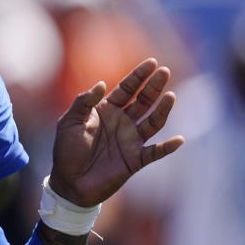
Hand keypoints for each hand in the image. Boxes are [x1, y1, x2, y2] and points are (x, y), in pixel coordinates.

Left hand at [49, 58, 183, 206]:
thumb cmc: (66, 150)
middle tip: (165, 72)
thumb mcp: (69, 122)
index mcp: (106, 111)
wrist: (69, 182)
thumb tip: (102, 84)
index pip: (126, 89)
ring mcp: (130, 140)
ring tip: (171, 96)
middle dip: (154, 86)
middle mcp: (122, 122)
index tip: (152, 63)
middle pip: (143, 101)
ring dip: (163, 110)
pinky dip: (167, 147)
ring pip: (153, 122)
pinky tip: (178, 140)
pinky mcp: (135, 160)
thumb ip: (83, 102)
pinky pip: (155, 152)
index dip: (138, 76)